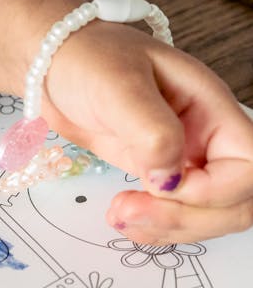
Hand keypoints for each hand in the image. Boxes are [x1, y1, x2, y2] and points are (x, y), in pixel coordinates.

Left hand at [43, 22, 252, 243]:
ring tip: (119, 213)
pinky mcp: (157, 176)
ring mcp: (184, 160)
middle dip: (187, 218)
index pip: (249, 165)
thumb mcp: (119, 85)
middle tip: (131, 210)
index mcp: (211, 108)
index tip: (160, 186)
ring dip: (167, 229)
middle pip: (236, 201)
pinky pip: (174, 218)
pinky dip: (152, 229)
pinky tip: (121, 216)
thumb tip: (169, 179)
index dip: (213, 190)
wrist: (54, 65)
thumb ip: (152, 132)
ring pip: (208, 218)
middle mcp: (207, 137)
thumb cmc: (88, 58)